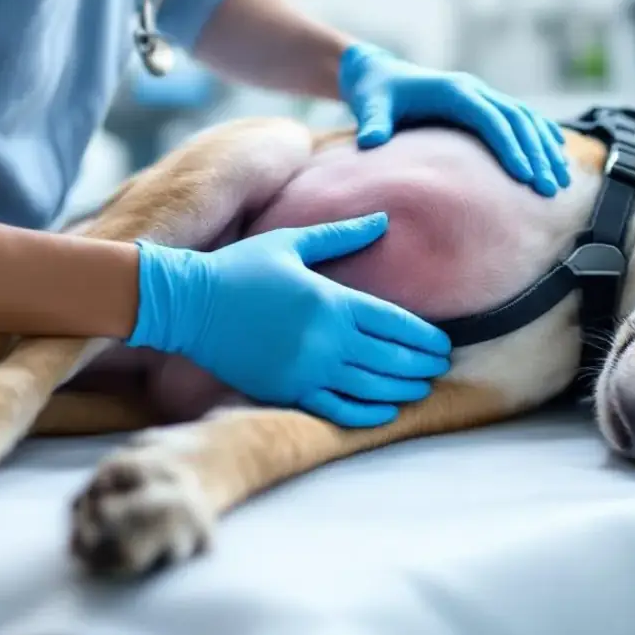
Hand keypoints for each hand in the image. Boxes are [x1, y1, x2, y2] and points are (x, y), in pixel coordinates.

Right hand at [125, 213, 451, 426]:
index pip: (395, 323)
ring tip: (421, 390)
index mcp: (332, 300)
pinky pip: (336, 409)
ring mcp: (307, 368)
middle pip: (390, 358)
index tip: (444, 345)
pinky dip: (365, 414)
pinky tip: (385, 413)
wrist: (189, 303)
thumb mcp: (292, 242)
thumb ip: (341, 235)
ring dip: (402, 390)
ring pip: (370, 387)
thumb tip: (382, 220)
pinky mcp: (287, 390)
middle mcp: (326, 338)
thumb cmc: (241, 268)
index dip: (425, 337)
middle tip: (441, 368)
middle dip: (421, 365)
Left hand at [338, 43, 570, 195]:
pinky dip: (541, 135)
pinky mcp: (484, 105)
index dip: (510, 147)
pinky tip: (559, 155)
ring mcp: (482, 95)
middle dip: (536, 155)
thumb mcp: (369, 104)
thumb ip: (372, 123)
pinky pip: (521, 119)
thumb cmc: (375, 92)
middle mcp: (474, 89)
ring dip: (545, 148)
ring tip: (561, 180)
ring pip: (525, 120)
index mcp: (454, 90)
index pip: (490, 119)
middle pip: (516, 121)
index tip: (525, 176)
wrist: (379, 74)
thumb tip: (369, 142)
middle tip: (549, 189)